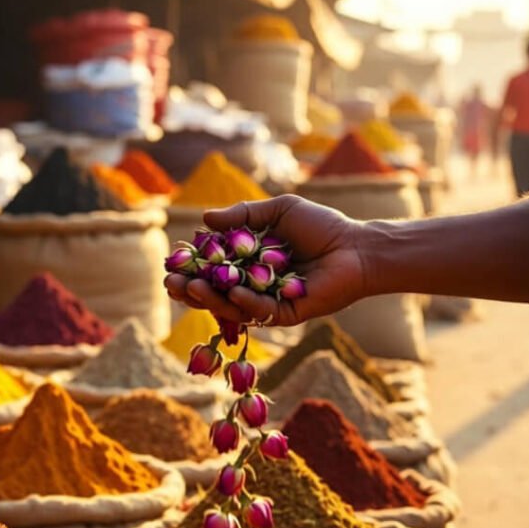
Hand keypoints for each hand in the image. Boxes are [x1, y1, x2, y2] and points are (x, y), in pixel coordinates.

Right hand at [164, 195, 369, 327]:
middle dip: (192, 290)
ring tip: (192, 289)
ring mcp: (267, 304)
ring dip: (210, 300)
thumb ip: (242, 216)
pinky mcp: (285, 315)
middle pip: (215, 293)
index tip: (172, 268)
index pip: (212, 272)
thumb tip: (204, 219)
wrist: (357, 247)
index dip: (191, 272)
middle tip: (171, 284)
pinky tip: (234, 293)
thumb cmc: (321, 226)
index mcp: (248, 264)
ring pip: (231, 306)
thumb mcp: (278, 212)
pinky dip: (246, 303)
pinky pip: (259, 312)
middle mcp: (254, 287)